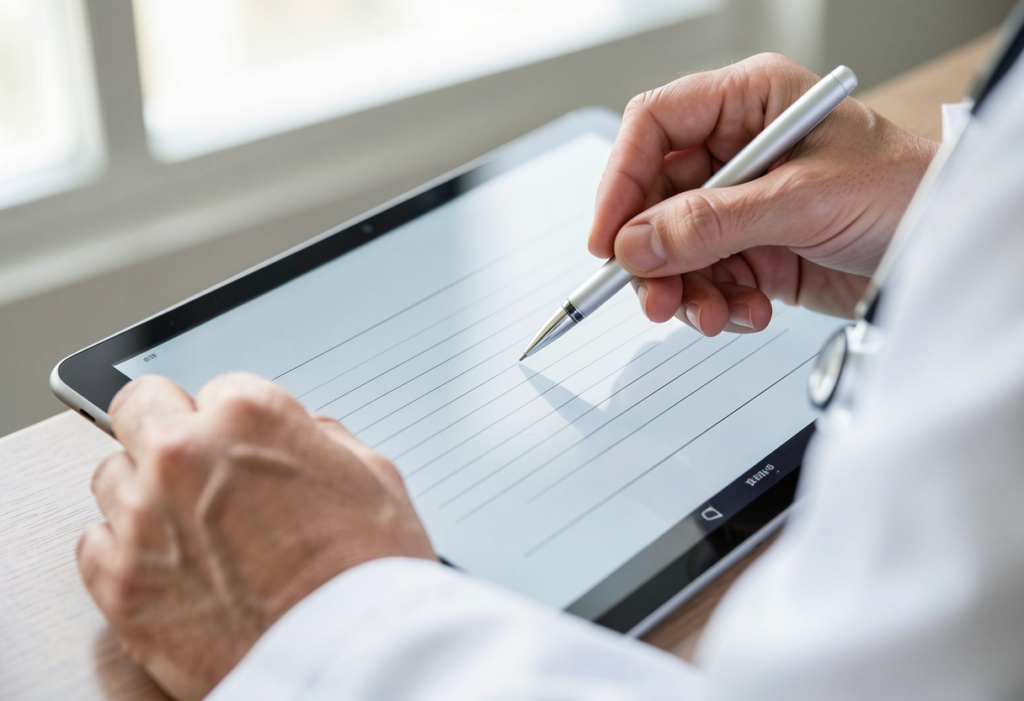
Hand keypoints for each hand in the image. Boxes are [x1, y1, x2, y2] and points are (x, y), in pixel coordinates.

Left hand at [77, 373, 434, 700]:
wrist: (351, 658)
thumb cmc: (370, 572)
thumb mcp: (375, 477)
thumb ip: (323, 439)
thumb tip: (304, 434)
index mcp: (249, 418)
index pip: (218, 387)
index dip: (237, 422)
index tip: (241, 446)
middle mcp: (184, 456)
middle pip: (140, 406)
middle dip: (168, 427)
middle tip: (194, 462)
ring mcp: (143, 519)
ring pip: (110, 474)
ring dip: (144, 490)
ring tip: (188, 525)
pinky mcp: (119, 583)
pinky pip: (93, 542)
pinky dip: (123, 550)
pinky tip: (167, 564)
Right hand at [589, 53, 938, 334]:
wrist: (948, 249)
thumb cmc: (904, 191)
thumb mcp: (803, 199)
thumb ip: (713, 222)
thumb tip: (637, 243)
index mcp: (749, 102)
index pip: (655, 127)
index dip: (621, 180)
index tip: (607, 238)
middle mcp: (739, 151)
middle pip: (656, 199)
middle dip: (653, 254)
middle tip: (654, 295)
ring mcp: (743, 204)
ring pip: (674, 248)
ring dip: (684, 289)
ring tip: (711, 314)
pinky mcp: (754, 251)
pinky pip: (706, 279)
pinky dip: (718, 304)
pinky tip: (749, 312)